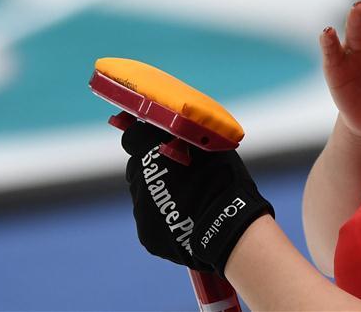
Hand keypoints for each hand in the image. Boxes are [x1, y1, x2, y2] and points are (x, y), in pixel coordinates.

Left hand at [122, 121, 274, 277]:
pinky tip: (185, 216)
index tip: (158, 141)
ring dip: (159, 192)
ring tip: (187, 198)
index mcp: (152, 152)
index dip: (145, 139)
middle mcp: (139, 179)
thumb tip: (177, 126)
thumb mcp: (207, 145)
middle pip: (137, 168)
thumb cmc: (222, 176)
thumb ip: (185, 135)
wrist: (227, 222)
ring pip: (144, 195)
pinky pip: (152, 220)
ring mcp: (141, 209)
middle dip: (153, 167)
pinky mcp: (147, 234)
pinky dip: (164, 216)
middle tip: (179, 172)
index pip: (133, 137)